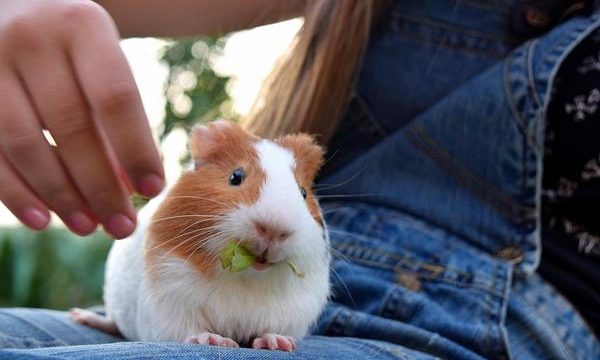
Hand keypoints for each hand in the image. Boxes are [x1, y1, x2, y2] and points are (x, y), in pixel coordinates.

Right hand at [0, 0, 163, 237]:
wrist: (15, 10)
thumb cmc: (74, 50)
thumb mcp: (102, 65)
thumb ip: (118, 120)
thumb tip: (129, 189)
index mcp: (82, 26)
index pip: (115, 98)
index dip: (136, 149)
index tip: (153, 190)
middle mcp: (32, 39)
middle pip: (71, 127)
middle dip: (100, 186)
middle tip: (123, 226)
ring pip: (24, 144)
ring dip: (60, 196)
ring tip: (87, 227)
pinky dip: (16, 192)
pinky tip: (42, 219)